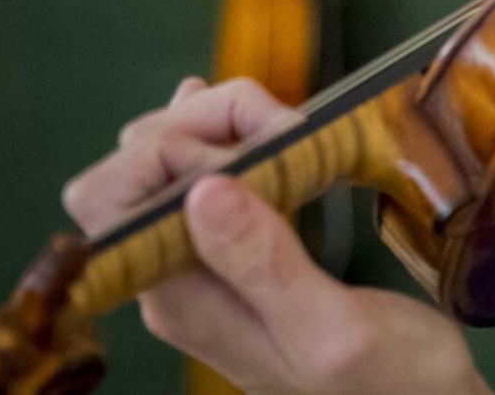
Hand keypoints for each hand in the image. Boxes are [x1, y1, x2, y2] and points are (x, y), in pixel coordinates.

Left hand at [62, 76, 491, 394]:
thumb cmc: (387, 379)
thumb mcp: (334, 329)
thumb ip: (266, 264)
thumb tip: (202, 188)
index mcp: (181, 298)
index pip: (106, 197)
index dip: (168, 149)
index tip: (256, 148)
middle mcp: (172, 277)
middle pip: (130, 168)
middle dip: (199, 125)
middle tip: (286, 130)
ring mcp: (199, 263)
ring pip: (163, 162)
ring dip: (219, 127)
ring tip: (291, 132)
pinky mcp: (233, 250)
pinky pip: (200, 176)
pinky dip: (228, 137)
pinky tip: (260, 124)